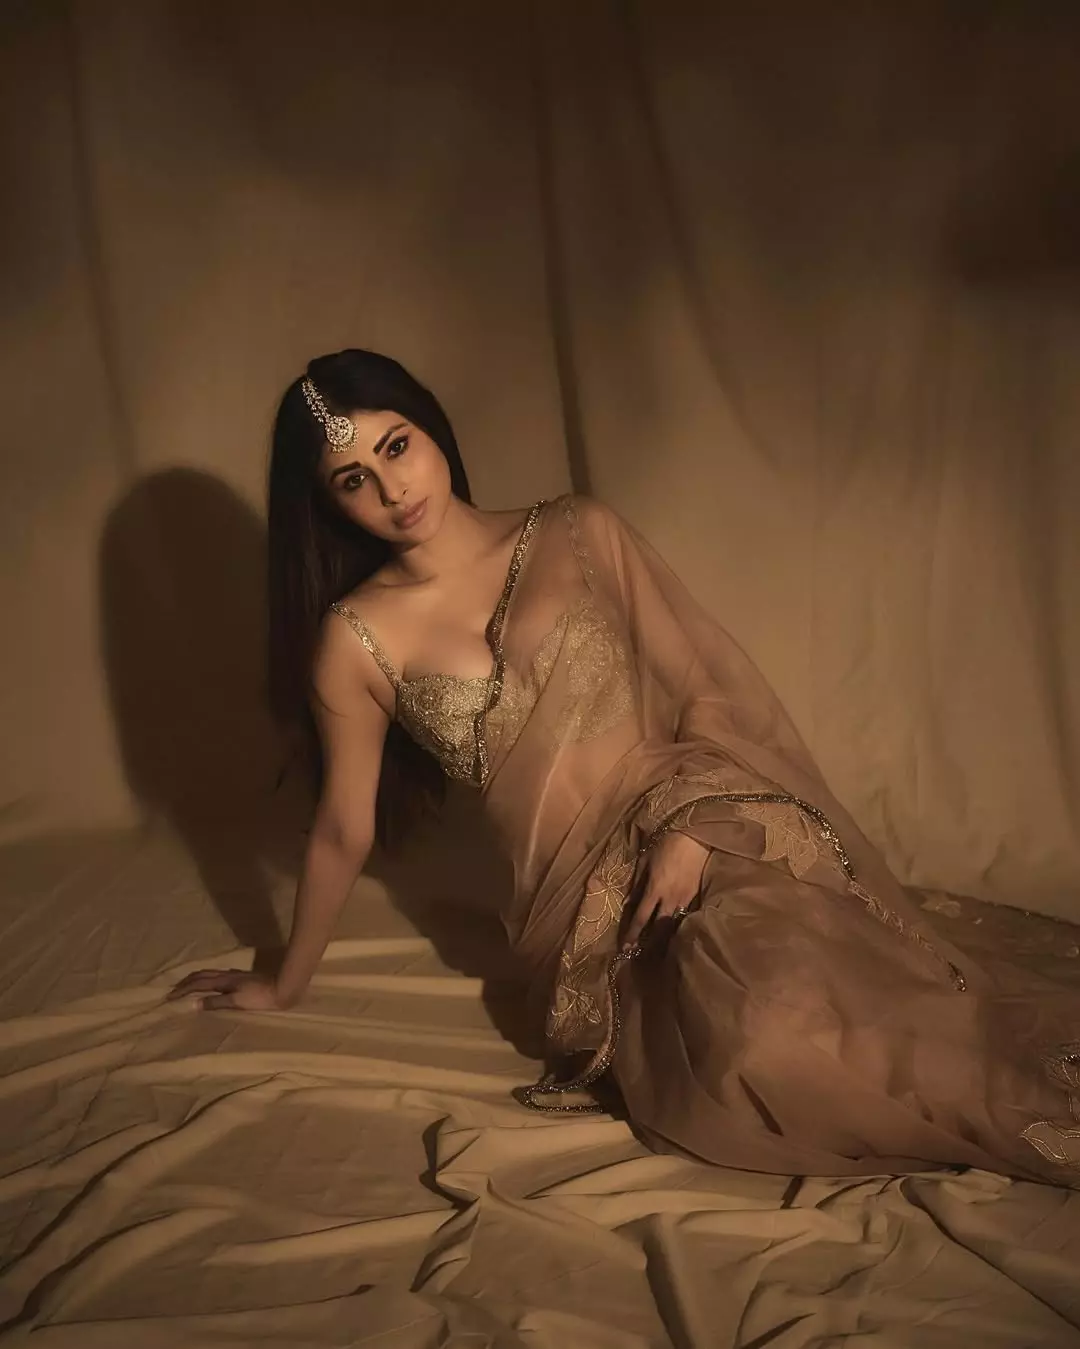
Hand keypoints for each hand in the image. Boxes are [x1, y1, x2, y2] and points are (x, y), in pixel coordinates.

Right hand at [166, 968, 284, 1010]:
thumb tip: (195, 1004)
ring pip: (208, 974)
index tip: (169, 997)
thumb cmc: (260, 998)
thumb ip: (216, 1003)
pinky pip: (216, 976)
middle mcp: (226, 976)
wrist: (282, 988)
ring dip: (195, 979)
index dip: (183, 990)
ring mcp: (234, 976)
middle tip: (173, 990)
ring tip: (186, 986)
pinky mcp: (240, 978)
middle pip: (201, 975)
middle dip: (185, 982)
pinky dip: (205, 979)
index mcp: (223, 981)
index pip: (198, 984)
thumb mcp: (236, 1002)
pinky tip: (208, 985)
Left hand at [622, 831, 708, 951]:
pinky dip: (677, 924)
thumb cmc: (666, 845)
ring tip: (654, 947)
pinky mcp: (697, 896)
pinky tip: (673, 930)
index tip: (625, 946)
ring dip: (662, 936)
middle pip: (658, 928)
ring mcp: (686, 899)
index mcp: (655, 889)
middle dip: (648, 943)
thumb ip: (636, 884)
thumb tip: (627, 903)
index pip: (641, 917)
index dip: (632, 933)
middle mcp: (670, 899)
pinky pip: (685, 916)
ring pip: (673, 924)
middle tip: (638, 953)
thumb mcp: (646, 862)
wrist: (695, 838)